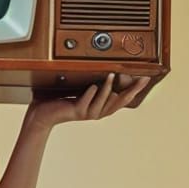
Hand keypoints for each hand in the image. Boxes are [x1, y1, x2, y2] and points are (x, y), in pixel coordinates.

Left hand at [24, 72, 152, 132]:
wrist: (43, 115)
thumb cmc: (61, 102)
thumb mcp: (81, 92)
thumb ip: (94, 85)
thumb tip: (107, 72)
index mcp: (101, 107)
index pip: (123, 99)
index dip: (135, 90)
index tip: (146, 78)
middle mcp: (96, 112)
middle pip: (119, 103)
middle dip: (131, 90)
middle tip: (141, 79)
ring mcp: (86, 113)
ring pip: (102, 103)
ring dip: (108, 89)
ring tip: (112, 75)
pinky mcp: (75, 112)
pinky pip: (85, 103)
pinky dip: (90, 94)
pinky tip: (94, 86)